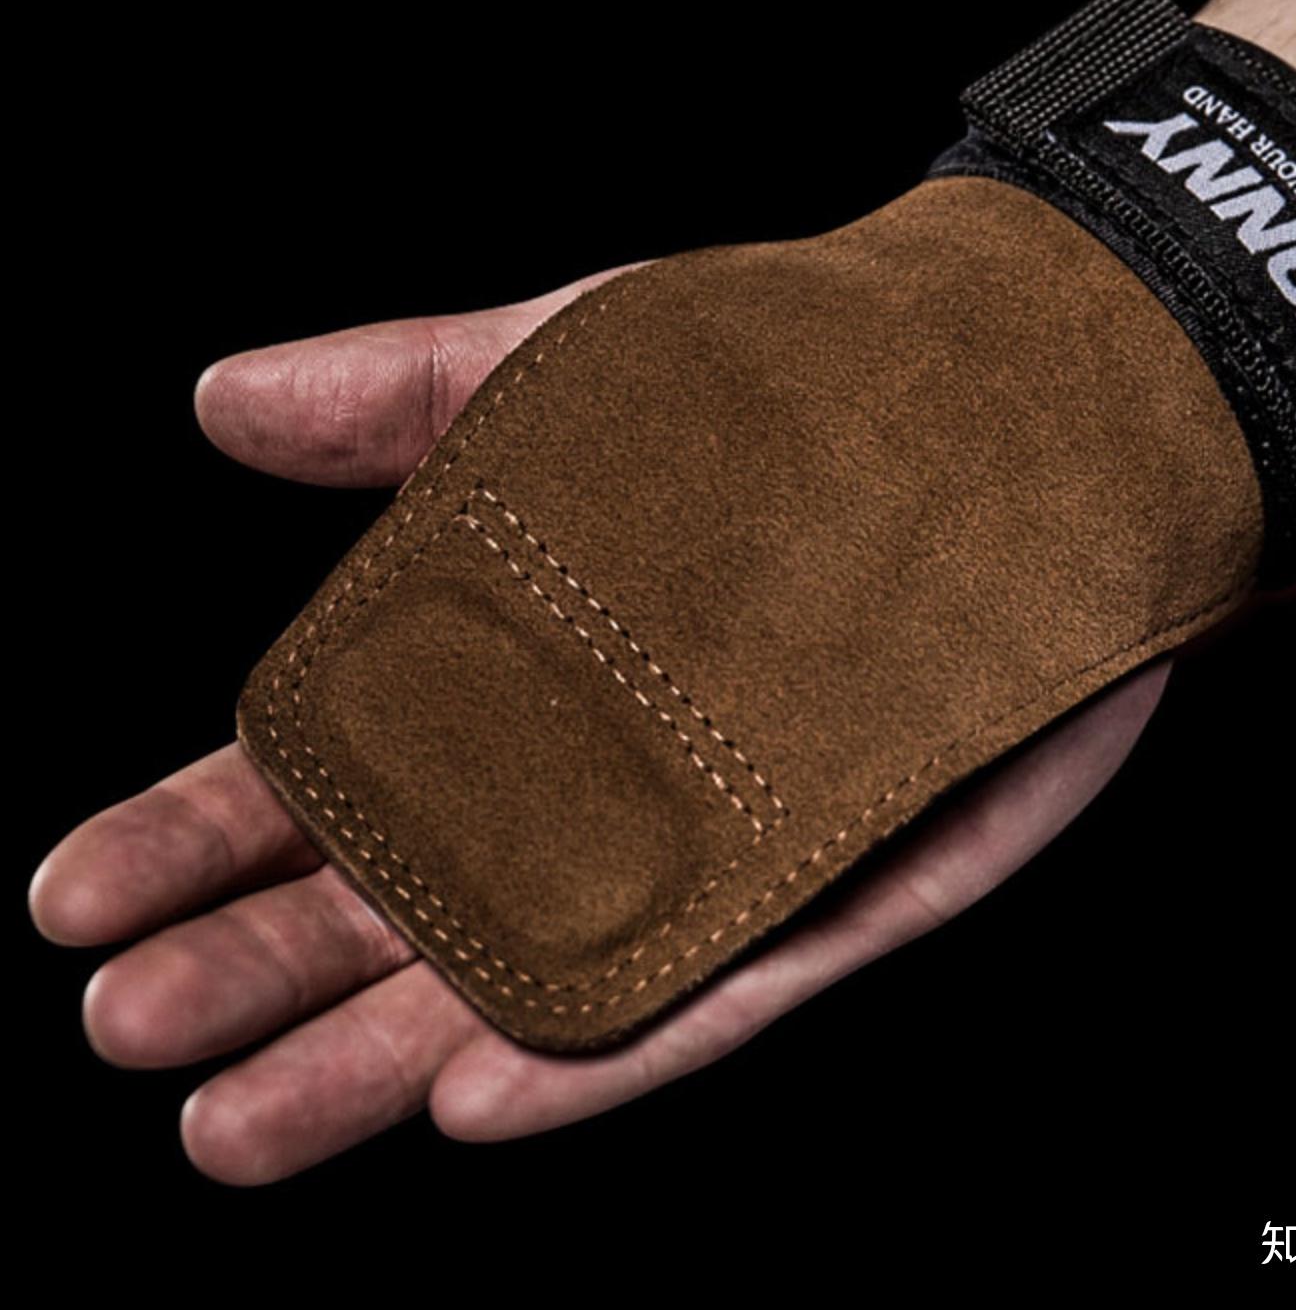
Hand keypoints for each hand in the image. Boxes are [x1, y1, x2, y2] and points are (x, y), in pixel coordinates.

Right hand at [28, 265, 1174, 1184]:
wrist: (1007, 400)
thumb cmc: (776, 385)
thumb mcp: (569, 366)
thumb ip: (400, 389)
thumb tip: (214, 397)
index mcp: (513, 668)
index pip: (326, 771)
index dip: (196, 834)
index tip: (71, 895)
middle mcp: (595, 774)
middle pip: (400, 898)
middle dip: (259, 969)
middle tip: (126, 1027)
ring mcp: (713, 842)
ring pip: (522, 978)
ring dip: (380, 1057)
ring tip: (235, 1124)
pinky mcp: (843, 885)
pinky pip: (711, 989)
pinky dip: (598, 1052)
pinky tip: (480, 1100)